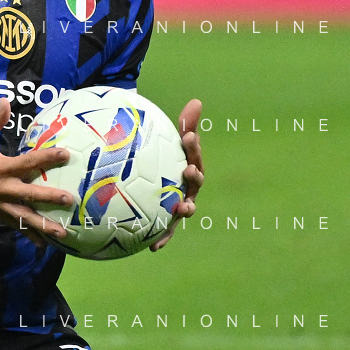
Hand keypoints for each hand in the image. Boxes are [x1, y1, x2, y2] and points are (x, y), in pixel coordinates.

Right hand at [0, 100, 74, 245]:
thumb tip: (7, 102)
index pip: (28, 162)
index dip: (47, 158)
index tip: (66, 155)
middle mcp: (0, 188)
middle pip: (30, 195)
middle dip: (50, 198)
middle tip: (70, 200)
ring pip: (23, 217)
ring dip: (43, 226)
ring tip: (62, 234)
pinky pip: (13, 225)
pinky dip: (27, 234)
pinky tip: (41, 244)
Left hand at [150, 98, 204, 251]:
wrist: (152, 186)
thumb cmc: (163, 162)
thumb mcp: (169, 145)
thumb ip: (182, 126)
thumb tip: (197, 101)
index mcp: (189, 169)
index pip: (193, 155)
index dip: (193, 147)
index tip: (188, 136)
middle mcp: (187, 189)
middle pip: (194, 183)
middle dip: (194, 177)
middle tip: (189, 170)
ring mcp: (178, 206)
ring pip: (185, 208)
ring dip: (185, 209)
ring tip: (181, 209)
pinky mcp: (167, 222)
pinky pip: (165, 232)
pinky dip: (162, 239)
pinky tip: (154, 248)